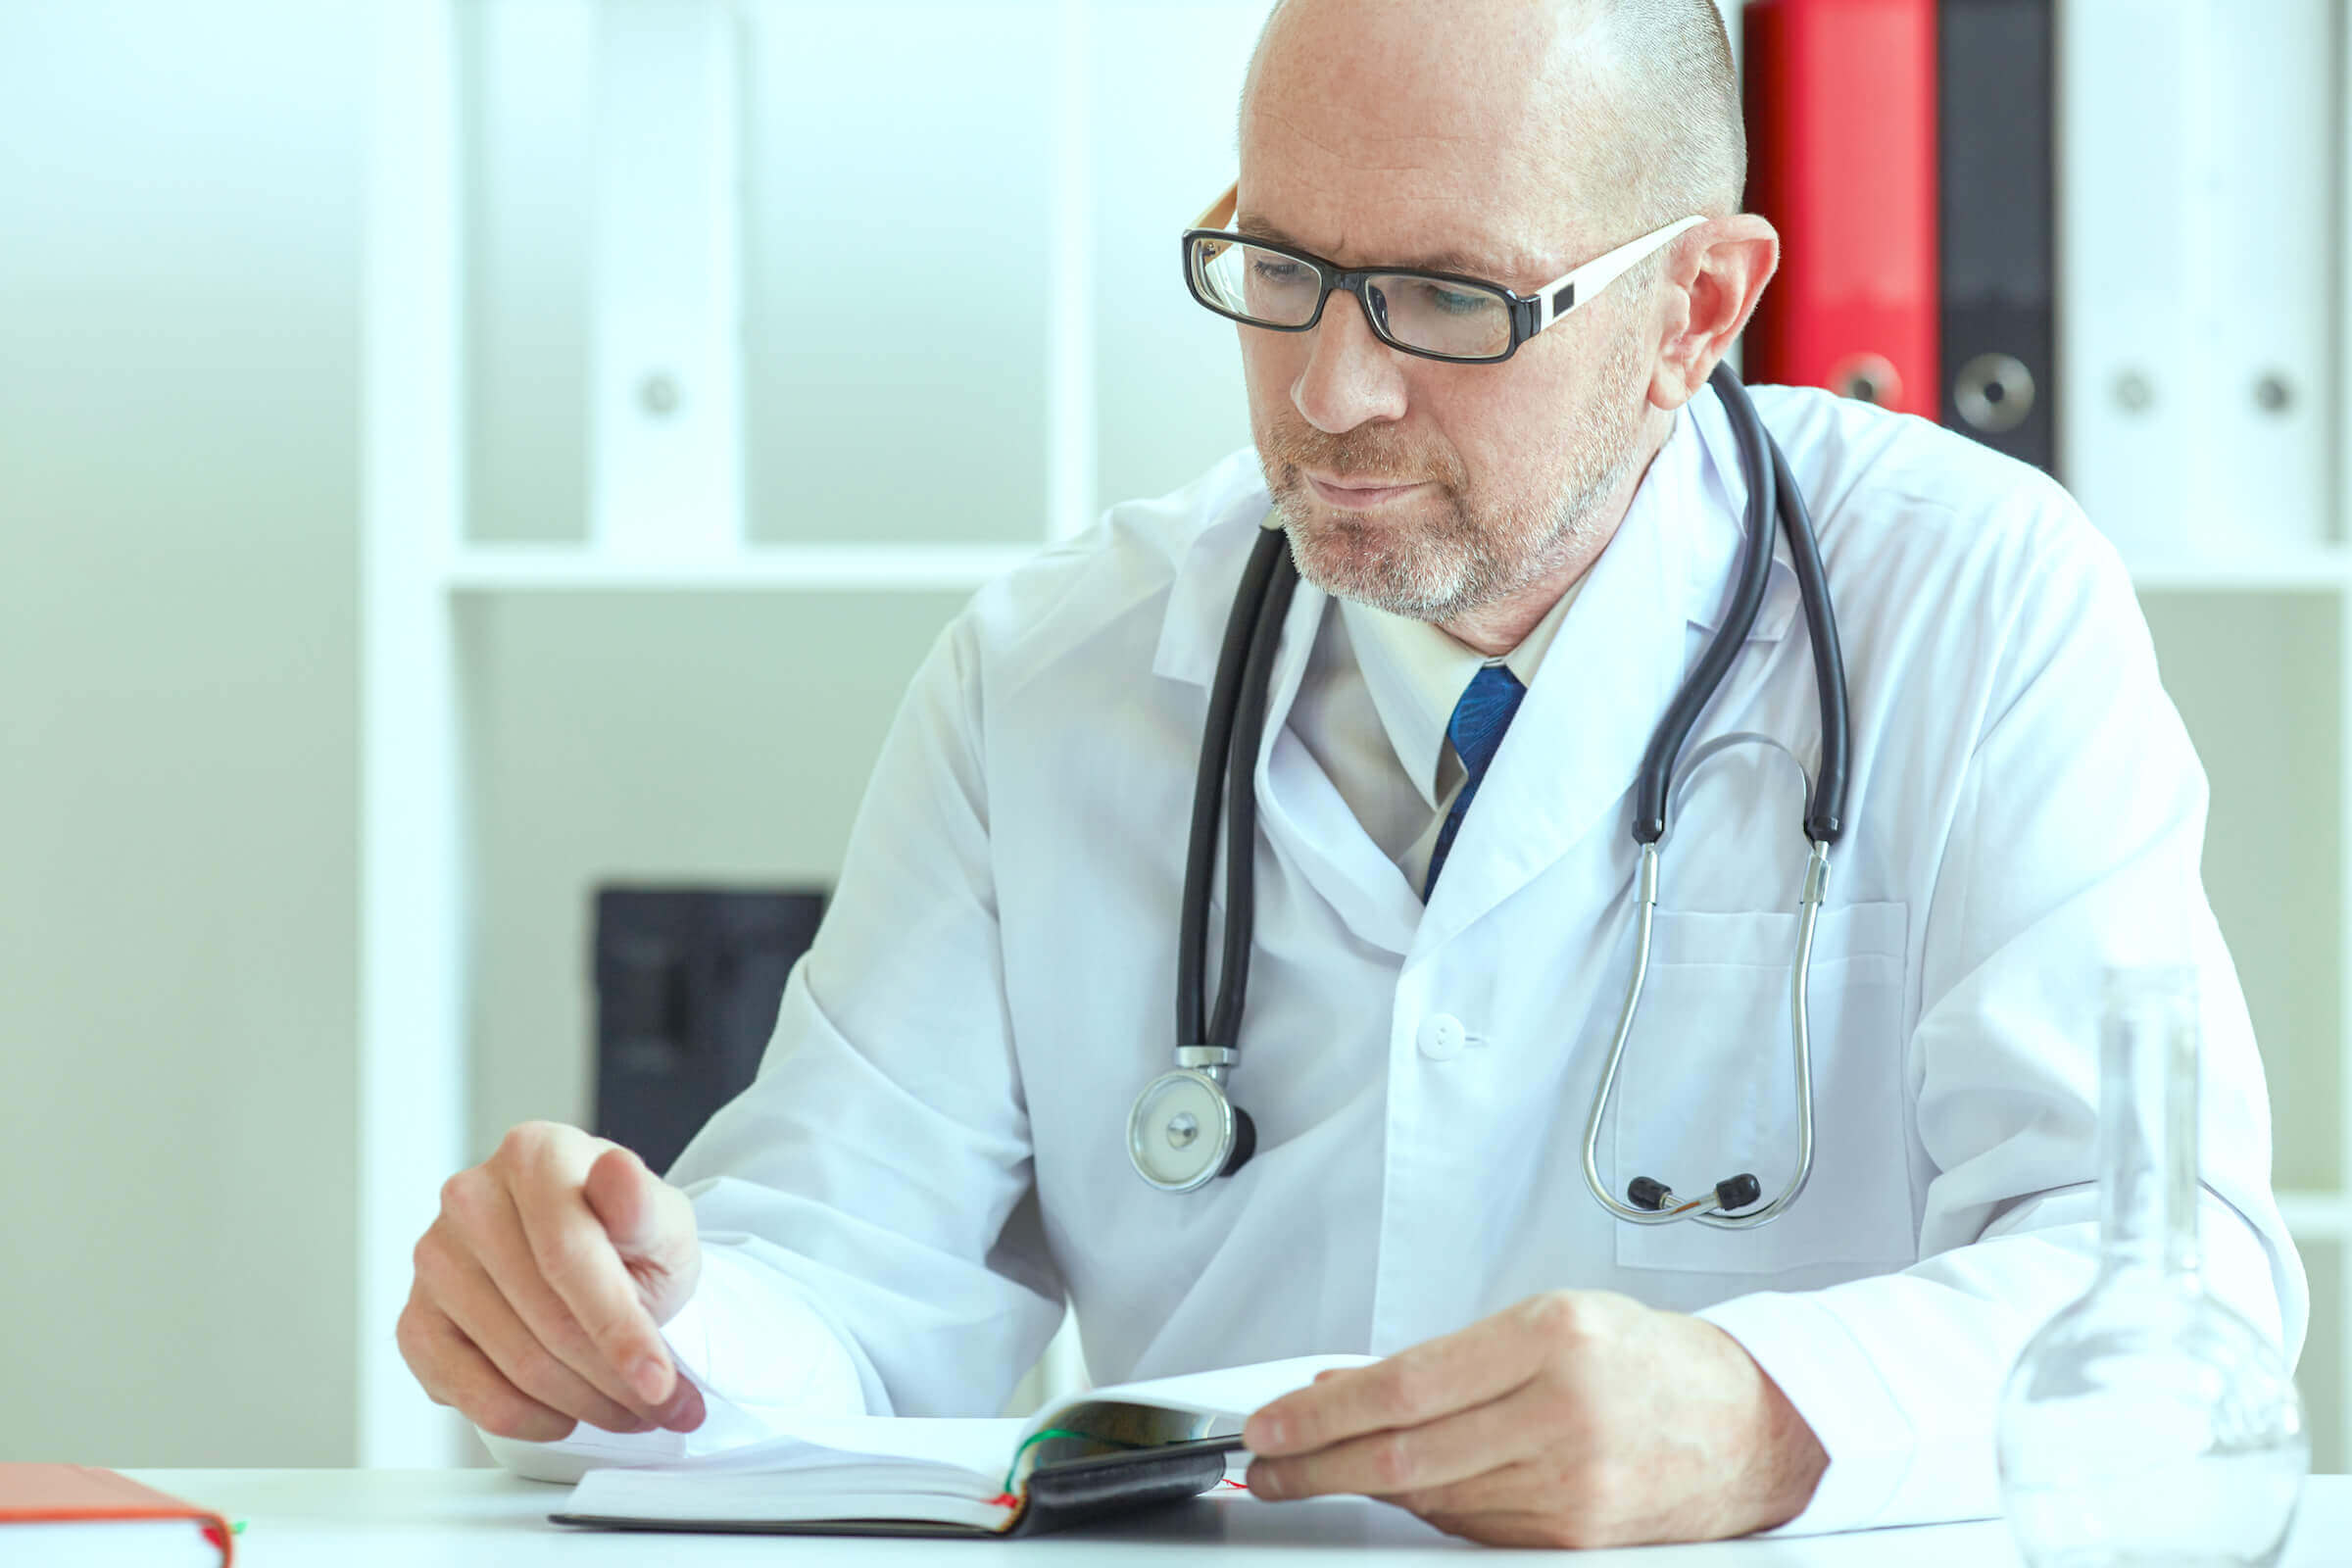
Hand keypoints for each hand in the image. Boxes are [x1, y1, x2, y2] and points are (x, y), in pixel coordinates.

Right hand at [398, 1121, 707, 1442]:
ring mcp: (434, 1260)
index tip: (660, 1380)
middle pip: (546, 1319)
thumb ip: (641, 1206)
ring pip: (515, 1364)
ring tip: (630, 1410)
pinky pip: (469, 1394)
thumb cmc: (630, 1237)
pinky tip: (568, 1413)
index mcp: (534, 1154)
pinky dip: (529, 1418)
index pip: (569, 1256)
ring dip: (584, 1405)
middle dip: (615, 1379)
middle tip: (663, 1407)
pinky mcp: (415, 1320)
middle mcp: (470, 1198)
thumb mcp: (660, 1221)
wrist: (596, 1257)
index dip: (619, 1328)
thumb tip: (617, 1171)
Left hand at [1240, 1291, 1826, 1547]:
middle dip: (1317, 1465)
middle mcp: (1562, 1414)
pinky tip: (1395, 1489)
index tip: (1271, 1424)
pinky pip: (1470, 1527)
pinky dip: (1423, 1508)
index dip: (1322, 1413)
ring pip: (1431, 1496)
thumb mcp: (1549, 1321)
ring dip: (1362, 1487)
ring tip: (1317, 1470)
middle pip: (1405, 1454)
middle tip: (1265, 1466)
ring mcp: (1571, 1486)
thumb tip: (1345, 1387)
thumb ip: (1446, 1358)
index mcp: (1553, 1340)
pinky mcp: (1574, 1538)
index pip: (1405, 1385)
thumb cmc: (1648, 1361)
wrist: (1752, 1427)